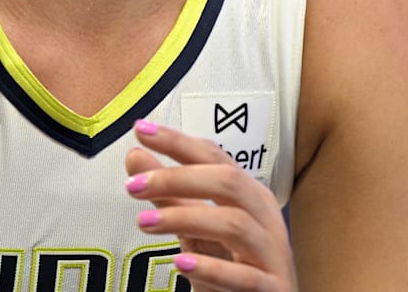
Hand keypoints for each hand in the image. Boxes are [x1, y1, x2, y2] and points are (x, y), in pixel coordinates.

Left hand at [125, 120, 297, 291]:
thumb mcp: (196, 227)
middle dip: (177, 178)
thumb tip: (135, 156)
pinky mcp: (272, 288)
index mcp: (248, 193)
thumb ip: (168, 194)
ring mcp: (272, 252)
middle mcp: (264, 216)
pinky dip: (211, 270)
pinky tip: (181, 265)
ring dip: (185, 218)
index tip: (141, 132)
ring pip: (235, 224)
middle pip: (227, 181)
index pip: (213, 156)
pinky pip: (245, 277)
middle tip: (135, 185)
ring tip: (145, 222)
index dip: (178, 142)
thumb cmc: (232, 263)